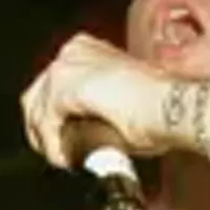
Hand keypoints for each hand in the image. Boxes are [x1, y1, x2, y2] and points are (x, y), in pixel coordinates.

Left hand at [20, 32, 175, 169]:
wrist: (173, 108)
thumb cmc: (161, 110)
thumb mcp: (120, 105)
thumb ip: (96, 113)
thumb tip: (85, 136)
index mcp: (87, 49)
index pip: (50, 86)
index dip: (50, 119)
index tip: (60, 142)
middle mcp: (73, 50)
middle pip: (35, 96)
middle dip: (41, 130)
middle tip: (58, 155)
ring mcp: (67, 65)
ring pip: (36, 110)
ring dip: (48, 141)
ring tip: (67, 160)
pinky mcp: (65, 86)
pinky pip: (46, 123)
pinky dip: (53, 145)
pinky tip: (68, 159)